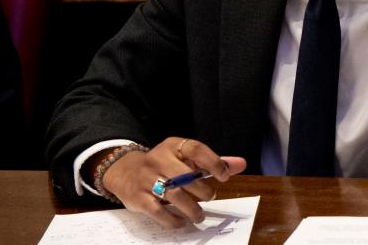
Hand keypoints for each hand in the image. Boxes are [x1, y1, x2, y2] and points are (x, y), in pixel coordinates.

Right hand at [100, 137, 245, 227]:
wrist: (125, 172)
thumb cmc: (165, 165)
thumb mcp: (185, 158)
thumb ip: (213, 162)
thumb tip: (241, 164)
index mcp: (173, 146)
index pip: (196, 149)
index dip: (213, 162)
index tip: (224, 176)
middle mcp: (158, 159)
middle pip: (185, 175)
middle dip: (202, 189)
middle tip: (210, 196)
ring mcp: (146, 179)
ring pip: (174, 195)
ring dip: (191, 209)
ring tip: (200, 215)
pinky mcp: (138, 198)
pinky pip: (158, 211)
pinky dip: (173, 220)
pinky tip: (182, 221)